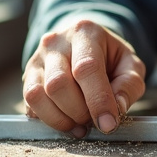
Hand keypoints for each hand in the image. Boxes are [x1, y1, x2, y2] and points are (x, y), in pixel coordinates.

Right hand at [23, 20, 145, 136]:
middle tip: (94, 119)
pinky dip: (47, 120)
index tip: (108, 124)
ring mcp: (37, 59)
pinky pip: (29, 104)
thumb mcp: (130, 64)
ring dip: (61, 119)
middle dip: (79, 112)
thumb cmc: (109, 56)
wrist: (83, 45)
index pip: (86, 68)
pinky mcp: (27, 77)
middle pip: (58, 84)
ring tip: (79, 124)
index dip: (98, 100)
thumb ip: (129, 84)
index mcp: (85, 32)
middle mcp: (55, 42)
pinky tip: (65, 120)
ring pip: (38, 95)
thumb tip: (117, 107)